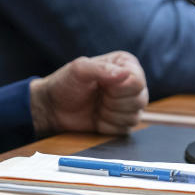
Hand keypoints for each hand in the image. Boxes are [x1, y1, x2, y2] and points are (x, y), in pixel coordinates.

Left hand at [29, 51, 147, 135]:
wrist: (54, 107)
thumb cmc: (65, 83)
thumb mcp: (79, 70)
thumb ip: (101, 69)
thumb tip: (125, 74)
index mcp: (125, 64)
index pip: (137, 81)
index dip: (119, 89)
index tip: (101, 86)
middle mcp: (131, 82)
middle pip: (140, 100)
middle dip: (113, 103)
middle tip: (98, 96)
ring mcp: (129, 103)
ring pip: (134, 117)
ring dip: (110, 115)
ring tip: (96, 106)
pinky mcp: (123, 121)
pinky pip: (125, 130)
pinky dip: (108, 126)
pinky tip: (97, 117)